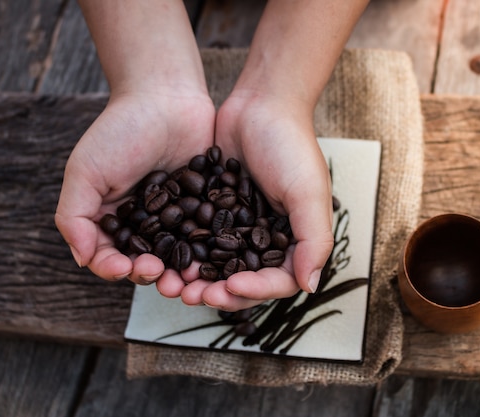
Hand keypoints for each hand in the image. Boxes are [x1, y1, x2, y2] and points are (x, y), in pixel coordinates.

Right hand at [55, 91, 214, 285]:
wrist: (166, 97)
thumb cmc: (119, 131)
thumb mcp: (85, 171)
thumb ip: (75, 216)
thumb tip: (81, 259)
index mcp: (111, 218)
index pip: (109, 256)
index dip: (113, 268)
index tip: (123, 269)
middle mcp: (144, 223)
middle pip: (145, 262)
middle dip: (150, 275)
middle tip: (160, 277)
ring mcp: (176, 218)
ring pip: (177, 256)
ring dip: (179, 273)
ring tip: (187, 281)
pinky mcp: (204, 208)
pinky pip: (207, 236)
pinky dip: (208, 252)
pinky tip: (212, 262)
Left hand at [178, 93, 334, 310]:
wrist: (260, 105)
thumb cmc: (292, 146)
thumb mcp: (309, 192)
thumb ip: (313, 239)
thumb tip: (310, 286)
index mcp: (293, 241)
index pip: (276, 281)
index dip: (254, 290)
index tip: (231, 287)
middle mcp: (264, 239)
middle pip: (243, 280)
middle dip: (220, 293)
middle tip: (195, 296)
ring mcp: (238, 227)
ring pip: (216, 266)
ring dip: (198, 280)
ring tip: (176, 285)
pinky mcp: (214, 212)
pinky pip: (198, 240)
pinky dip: (185, 252)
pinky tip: (166, 258)